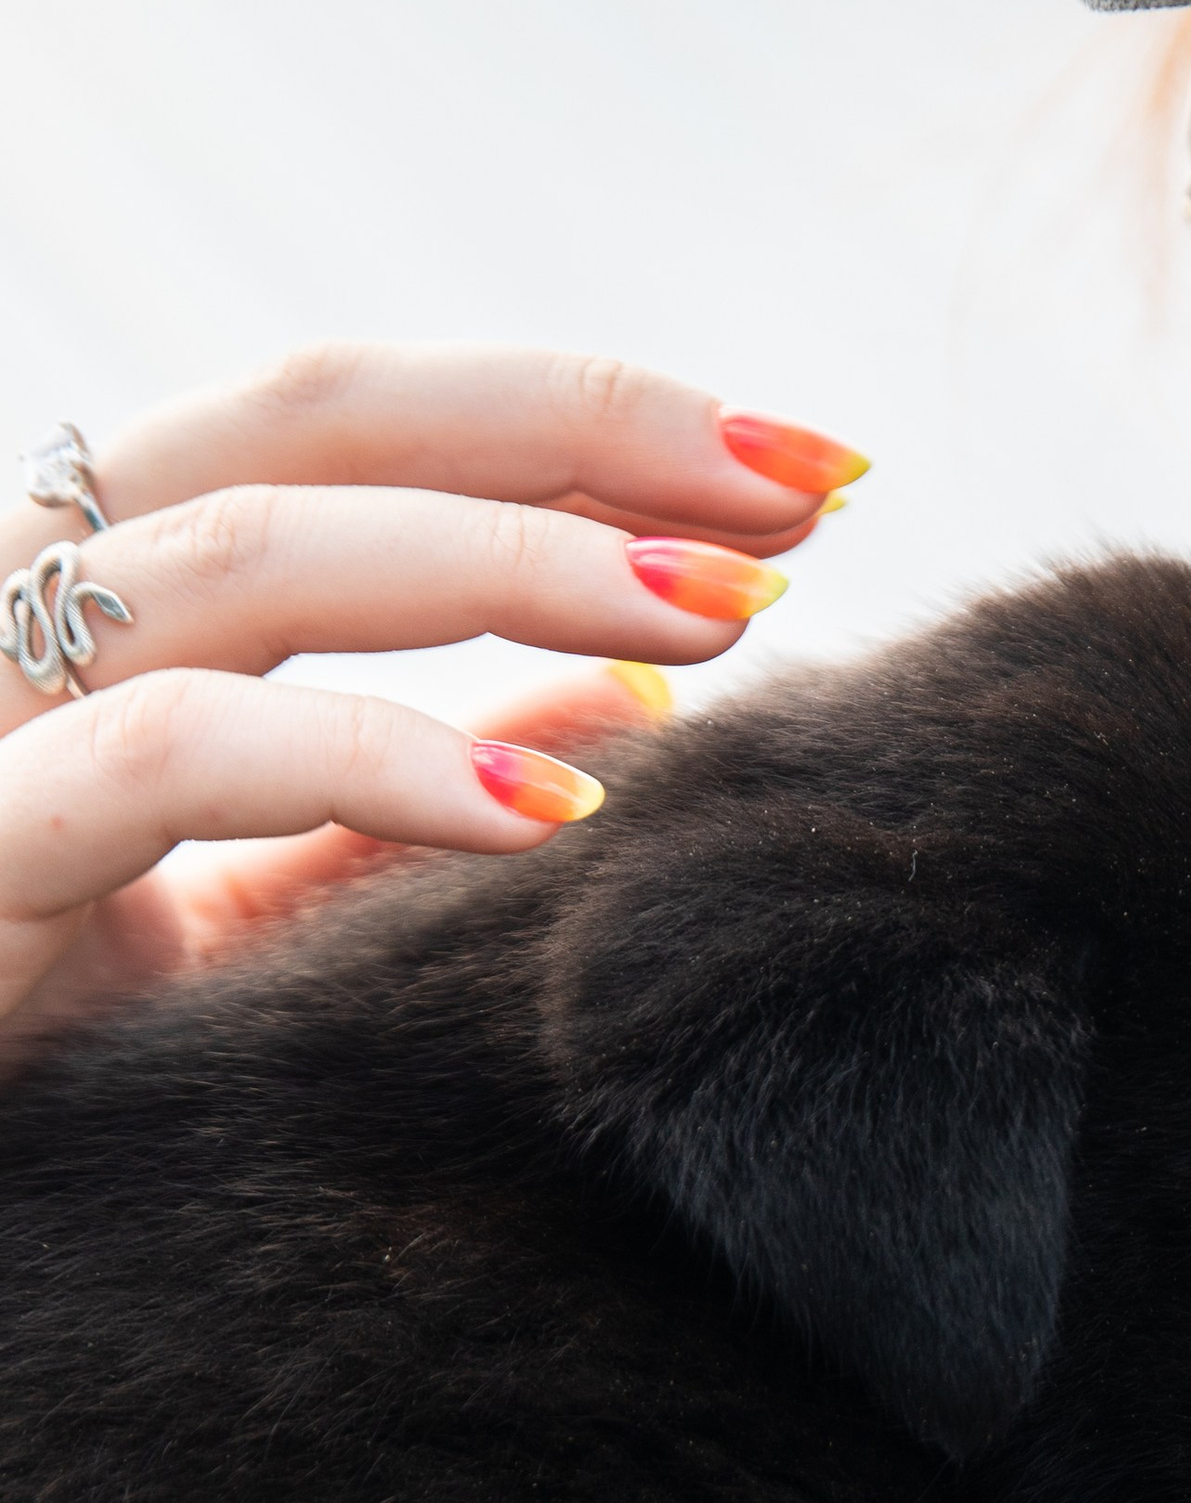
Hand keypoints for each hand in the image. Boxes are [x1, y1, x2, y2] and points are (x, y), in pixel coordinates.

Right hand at [0, 345, 865, 1064]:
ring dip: (516, 565)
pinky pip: (160, 760)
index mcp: (103, 607)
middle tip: (801, 497)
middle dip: (575, 432)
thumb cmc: (76, 1084)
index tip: (799, 477)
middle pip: (302, 418)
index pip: (350, 430)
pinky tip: (547, 803)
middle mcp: (10, 614)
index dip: (578, 425)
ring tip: (719, 620)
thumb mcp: (262, 920)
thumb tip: (649, 680)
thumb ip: (421, 790)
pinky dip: (370, 756)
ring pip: (246, 551)